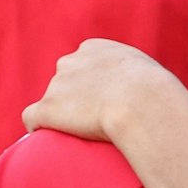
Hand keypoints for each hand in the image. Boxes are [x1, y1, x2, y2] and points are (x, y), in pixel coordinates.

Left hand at [22, 39, 175, 141]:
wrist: (143, 102)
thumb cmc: (156, 93)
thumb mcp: (148, 71)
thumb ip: (133, 73)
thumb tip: (138, 88)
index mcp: (93, 49)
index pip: (80, 65)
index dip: (89, 86)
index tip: (101, 103)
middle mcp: (70, 62)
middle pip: (63, 82)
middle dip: (73, 100)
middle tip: (93, 122)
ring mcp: (56, 85)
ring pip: (51, 103)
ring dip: (62, 117)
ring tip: (84, 135)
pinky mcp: (47, 107)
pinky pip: (31, 118)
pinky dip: (37, 127)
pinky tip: (47, 138)